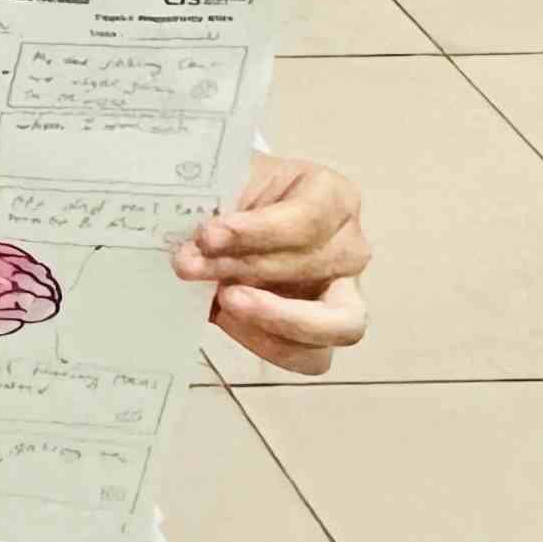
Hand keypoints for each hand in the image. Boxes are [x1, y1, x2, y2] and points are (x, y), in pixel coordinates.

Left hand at [178, 152, 367, 374]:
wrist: (234, 222)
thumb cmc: (236, 197)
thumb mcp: (227, 185)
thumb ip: (216, 209)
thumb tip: (196, 246)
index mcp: (333, 195)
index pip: (309, 217)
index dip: (260, 230)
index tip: (210, 235)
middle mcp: (350, 244)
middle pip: (314, 264)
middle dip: (247, 268)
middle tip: (192, 266)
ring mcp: (347, 291)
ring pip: (335, 322)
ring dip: (270, 316)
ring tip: (221, 301)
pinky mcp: (327, 331)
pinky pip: (312, 356)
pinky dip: (267, 342)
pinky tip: (227, 318)